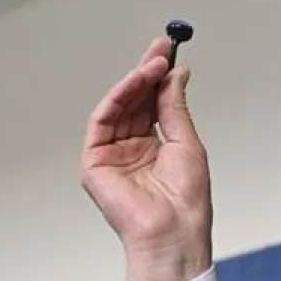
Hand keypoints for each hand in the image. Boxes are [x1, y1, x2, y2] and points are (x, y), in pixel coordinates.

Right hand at [81, 37, 212, 280]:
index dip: (157, 77)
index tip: (168, 50)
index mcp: (152, 148)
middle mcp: (130, 149)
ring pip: (117, 107)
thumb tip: (176, 73)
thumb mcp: (186, 142)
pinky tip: (137, 81)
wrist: (173, 233)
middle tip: (159, 48)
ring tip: (153, 63)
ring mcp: (111, 155)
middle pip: (133, 101)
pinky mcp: (94, 162)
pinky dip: (118, 96)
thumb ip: (174, 107)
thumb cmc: (185, 201)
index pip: (151, 104)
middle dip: (145, 72)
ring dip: (135, 81)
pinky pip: (102, 121)